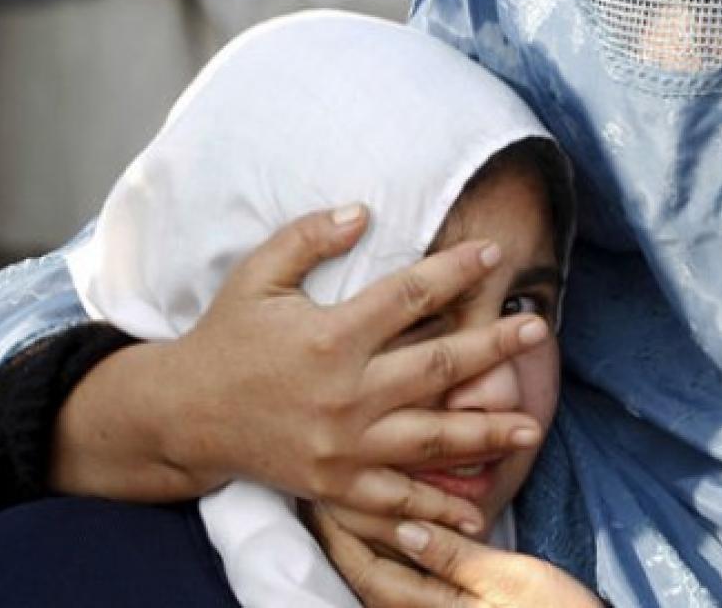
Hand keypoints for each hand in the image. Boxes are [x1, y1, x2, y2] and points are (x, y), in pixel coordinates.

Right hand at [52, 205, 550, 534]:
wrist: (183, 413)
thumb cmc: (226, 337)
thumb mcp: (257, 275)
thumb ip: (309, 238)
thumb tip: (364, 210)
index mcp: (330, 335)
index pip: (409, 295)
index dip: (456, 271)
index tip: (495, 253)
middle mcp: (344, 391)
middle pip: (436, 367)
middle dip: (494, 349)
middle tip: (538, 332)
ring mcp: (342, 444)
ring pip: (429, 439)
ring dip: (485, 432)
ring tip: (531, 425)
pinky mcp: (334, 484)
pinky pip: (395, 499)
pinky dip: (436, 508)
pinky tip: (476, 511)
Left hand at [307, 506, 601, 607]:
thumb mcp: (511, 579)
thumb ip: (454, 557)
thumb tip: (404, 527)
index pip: (367, 568)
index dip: (341, 530)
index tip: (321, 491)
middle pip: (366, 575)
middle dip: (341, 533)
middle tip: (321, 488)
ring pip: (382, 579)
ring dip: (362, 542)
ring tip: (345, 502)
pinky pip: (405, 583)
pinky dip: (390, 555)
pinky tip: (392, 530)